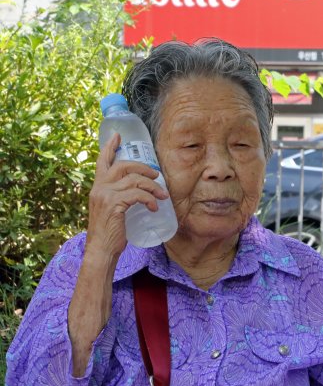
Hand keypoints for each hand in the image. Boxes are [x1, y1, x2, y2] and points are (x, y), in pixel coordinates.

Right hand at [85, 133, 169, 257]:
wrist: (101, 250)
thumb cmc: (109, 233)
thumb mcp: (110, 210)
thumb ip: (118, 198)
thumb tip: (138, 193)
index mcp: (97, 187)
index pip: (102, 162)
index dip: (110, 147)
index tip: (118, 135)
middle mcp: (99, 188)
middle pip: (124, 166)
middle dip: (144, 167)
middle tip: (156, 175)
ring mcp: (106, 195)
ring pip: (135, 180)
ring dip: (153, 187)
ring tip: (162, 196)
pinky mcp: (115, 205)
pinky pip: (138, 195)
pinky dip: (150, 199)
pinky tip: (155, 208)